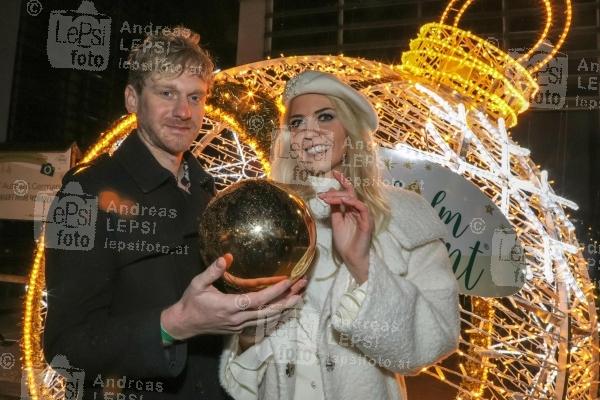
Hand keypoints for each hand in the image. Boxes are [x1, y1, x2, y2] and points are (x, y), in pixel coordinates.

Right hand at [160, 253, 306, 339]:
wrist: (184, 324)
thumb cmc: (191, 302)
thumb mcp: (197, 284)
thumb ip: (212, 271)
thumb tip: (226, 257)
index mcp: (229, 306)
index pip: (258, 299)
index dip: (275, 291)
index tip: (289, 281)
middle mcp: (238, 318)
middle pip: (269, 311)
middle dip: (287, 299)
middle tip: (302, 286)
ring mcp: (240, 325)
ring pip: (268, 319)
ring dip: (284, 307)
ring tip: (299, 295)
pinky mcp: (240, 328)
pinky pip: (262, 322)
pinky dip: (275, 314)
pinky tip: (283, 306)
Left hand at [317, 170, 373, 283]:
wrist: (351, 257)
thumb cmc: (345, 241)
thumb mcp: (336, 222)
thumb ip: (335, 208)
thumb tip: (331, 192)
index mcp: (352, 210)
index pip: (348, 192)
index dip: (342, 181)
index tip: (334, 172)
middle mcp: (359, 210)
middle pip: (349, 194)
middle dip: (335, 192)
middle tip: (322, 195)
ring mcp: (364, 215)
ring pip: (354, 199)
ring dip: (341, 196)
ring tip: (329, 197)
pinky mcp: (367, 221)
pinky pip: (362, 207)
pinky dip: (353, 202)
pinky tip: (344, 201)